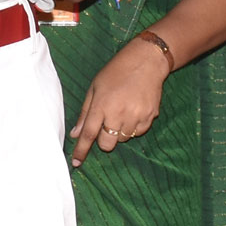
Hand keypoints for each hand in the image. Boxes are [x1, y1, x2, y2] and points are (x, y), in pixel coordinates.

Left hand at [67, 35, 166, 166]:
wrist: (146, 62)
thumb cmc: (116, 72)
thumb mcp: (95, 88)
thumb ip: (85, 112)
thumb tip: (76, 134)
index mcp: (102, 105)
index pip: (88, 134)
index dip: (81, 150)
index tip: (77, 162)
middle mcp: (118, 113)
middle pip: (107, 144)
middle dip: (103, 141)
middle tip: (106, 125)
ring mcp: (136, 116)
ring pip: (123, 139)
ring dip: (119, 132)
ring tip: (122, 111)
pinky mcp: (150, 117)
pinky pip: (138, 133)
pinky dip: (133, 128)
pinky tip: (133, 111)